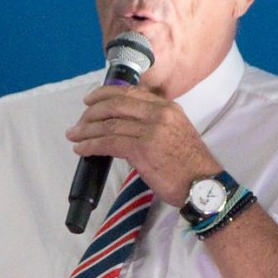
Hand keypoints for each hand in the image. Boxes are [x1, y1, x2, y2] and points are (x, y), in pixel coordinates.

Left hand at [66, 85, 220, 205]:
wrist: (204, 185)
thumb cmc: (190, 165)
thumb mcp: (177, 132)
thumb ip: (154, 122)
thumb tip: (125, 124)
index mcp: (168, 107)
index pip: (131, 92)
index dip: (105, 94)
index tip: (91, 100)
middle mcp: (159, 113)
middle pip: (115, 104)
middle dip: (91, 112)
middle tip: (78, 121)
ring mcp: (150, 130)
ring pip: (109, 124)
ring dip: (86, 130)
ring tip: (73, 135)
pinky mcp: (142, 149)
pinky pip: (108, 143)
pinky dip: (90, 145)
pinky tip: (81, 149)